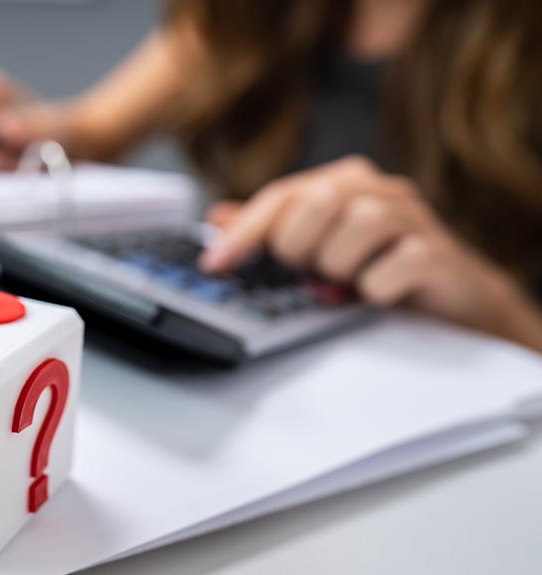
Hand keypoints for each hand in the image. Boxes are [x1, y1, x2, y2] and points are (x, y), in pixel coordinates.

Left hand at [201, 156, 541, 346]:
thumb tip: (217, 217)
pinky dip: (376, 289)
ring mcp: (412, 217)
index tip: (214, 264)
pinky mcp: (437, 252)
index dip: (244, 231)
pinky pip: (395, 266)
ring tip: (348, 282)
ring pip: (358, 225)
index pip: (282, 195)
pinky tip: (377, 296)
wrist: (450, 301)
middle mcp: (378, 190)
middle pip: (316, 200)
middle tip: (310, 270)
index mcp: (343, 182)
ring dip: (341, 267)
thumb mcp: (315, 250)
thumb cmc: (376, 268)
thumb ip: (271, 231)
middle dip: (299, 246)